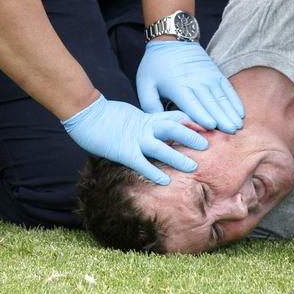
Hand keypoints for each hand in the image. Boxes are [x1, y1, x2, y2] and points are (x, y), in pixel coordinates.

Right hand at [61, 94, 207, 185]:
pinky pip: (142, 163)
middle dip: (191, 136)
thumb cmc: (105, 114)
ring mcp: (135, 139)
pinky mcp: (124, 151)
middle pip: (173, 129)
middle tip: (208, 144)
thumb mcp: (130, 116)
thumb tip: (156, 129)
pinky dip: (154, 171)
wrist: (85, 113)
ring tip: (193, 167)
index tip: (206, 124)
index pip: (173, 116)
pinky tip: (165, 181)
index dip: (190, 120)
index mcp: (146, 117)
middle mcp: (144, 127)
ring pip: (162, 147)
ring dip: (178, 157)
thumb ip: (144, 122)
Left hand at [137, 41, 244, 133]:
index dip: (201, 115)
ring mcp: (208, 77)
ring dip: (230, 112)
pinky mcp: (216, 74)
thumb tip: (159, 124)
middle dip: (221, 118)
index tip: (211, 126)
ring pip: (222, 98)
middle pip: (210, 103)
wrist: (171, 40)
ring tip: (238, 126)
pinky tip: (240, 113)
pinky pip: (228, 89)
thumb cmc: (156, 65)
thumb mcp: (145, 84)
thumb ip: (150, 105)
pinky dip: (235, 101)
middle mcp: (196, 82)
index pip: (191, 103)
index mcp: (178, 86)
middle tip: (231, 132)